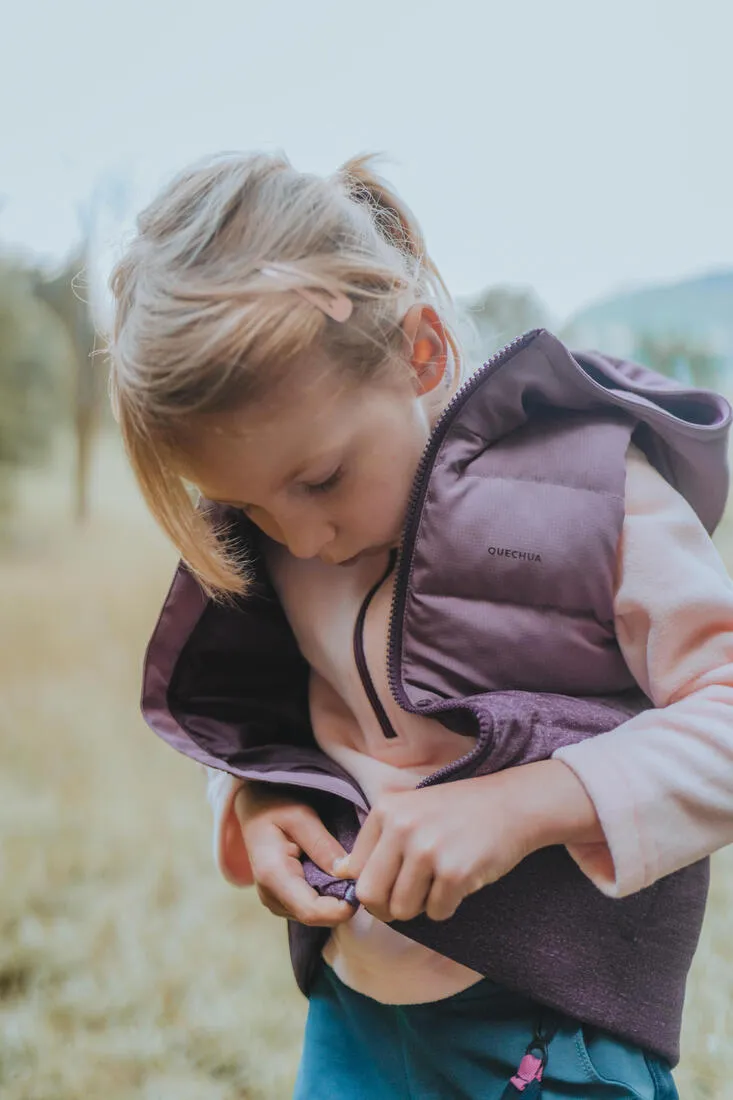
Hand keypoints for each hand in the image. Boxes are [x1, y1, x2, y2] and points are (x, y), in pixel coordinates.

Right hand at [235, 784, 354, 926]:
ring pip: (314, 916)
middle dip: (342, 904)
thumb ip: (322, 845)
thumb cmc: (275, 805)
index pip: (311, 911)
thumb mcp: (300, 816)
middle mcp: (271, 896)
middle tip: (362, 878)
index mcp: (272, 875)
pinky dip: (327, 896)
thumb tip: (346, 872)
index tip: (363, 890)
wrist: (253, 808)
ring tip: (348, 873)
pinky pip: (310, 908)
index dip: (341, 909)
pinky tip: (335, 875)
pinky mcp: (282, 901)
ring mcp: (275, 902)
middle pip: (315, 917)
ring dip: (335, 900)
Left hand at [333, 760, 601, 922]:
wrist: (511, 804)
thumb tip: (342, 874)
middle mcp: (401, 828)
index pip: (355, 871)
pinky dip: (447, 907)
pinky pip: (437, 912)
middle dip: (388, 908)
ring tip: (438, 885)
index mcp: (385, 811)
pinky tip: (460, 882)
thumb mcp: (410, 811)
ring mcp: (427, 850)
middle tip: (410, 900)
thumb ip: (377, 840)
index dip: (372, 887)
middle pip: (371, 897)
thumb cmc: (458, 812)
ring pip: (402, 910)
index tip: (392, 884)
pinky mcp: (454, 871)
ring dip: (421, 907)